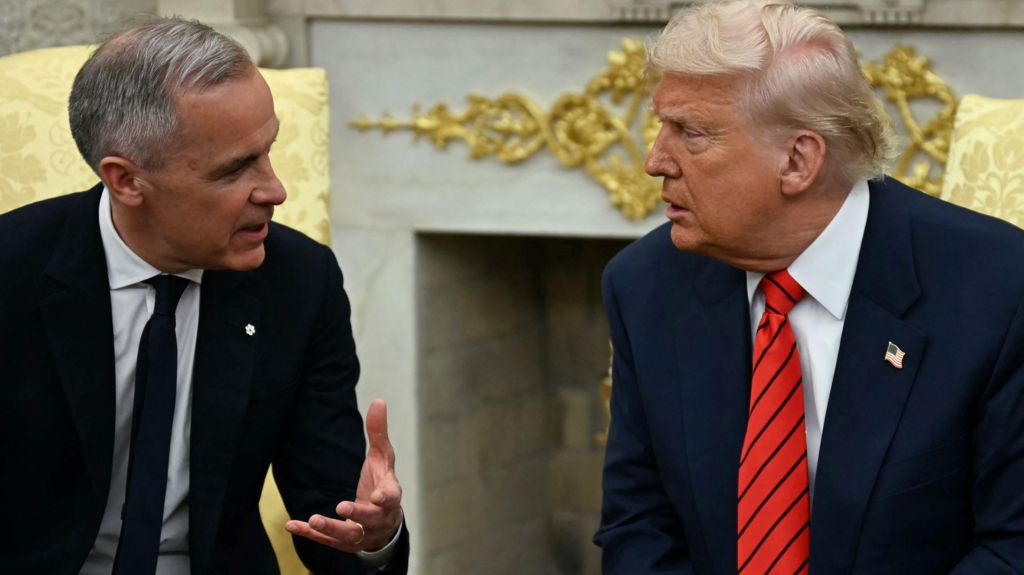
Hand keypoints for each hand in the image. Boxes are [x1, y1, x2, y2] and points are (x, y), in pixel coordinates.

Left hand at [285, 399, 403, 551]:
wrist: (383, 523)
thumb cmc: (382, 484)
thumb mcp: (382, 457)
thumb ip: (378, 432)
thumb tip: (378, 401)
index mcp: (389, 496)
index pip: (391, 497)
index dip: (386, 497)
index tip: (378, 496)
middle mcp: (378, 518)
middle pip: (371, 519)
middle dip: (358, 513)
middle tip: (342, 505)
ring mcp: (361, 533)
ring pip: (348, 535)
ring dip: (331, 528)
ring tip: (315, 519)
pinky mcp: (344, 542)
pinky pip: (326, 541)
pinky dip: (309, 534)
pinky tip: (291, 525)